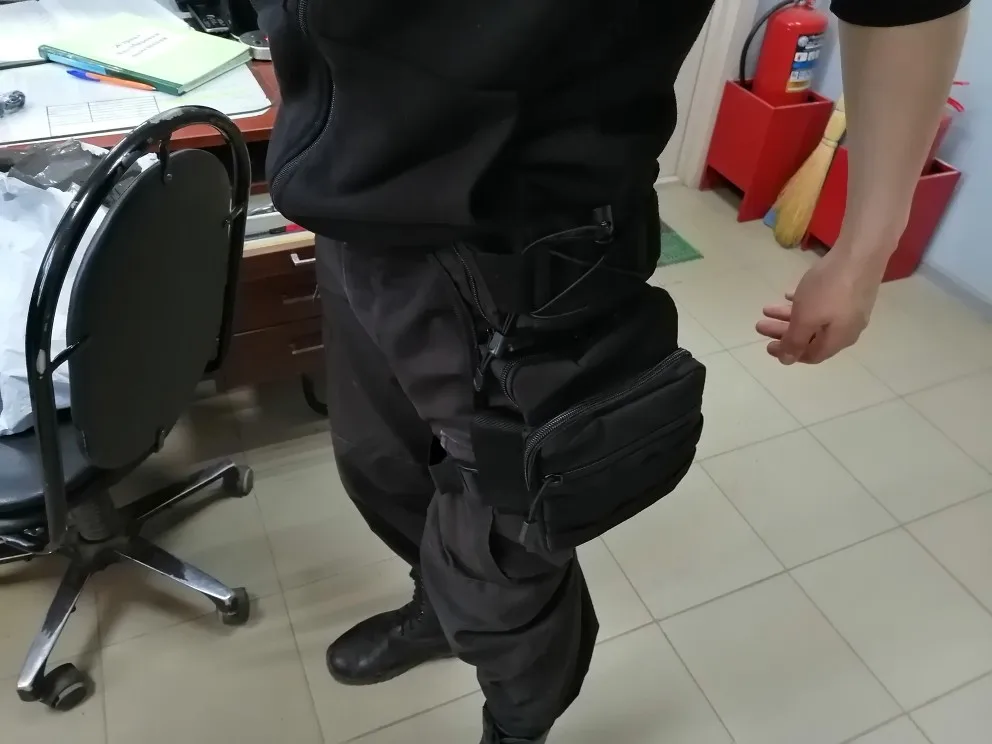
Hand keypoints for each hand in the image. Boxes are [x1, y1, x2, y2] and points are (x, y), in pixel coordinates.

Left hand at [756, 248, 885, 364]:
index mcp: (838, 340)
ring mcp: (851, 309)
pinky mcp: (851, 291)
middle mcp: (847, 329)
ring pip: (815, 319)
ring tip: (767, 308)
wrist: (860, 253)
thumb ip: (794, 341)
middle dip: (783, 332)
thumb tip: (786, 361)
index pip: (810, 355)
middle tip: (760, 325)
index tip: (767, 345)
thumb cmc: (829, 290)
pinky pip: (823, 303)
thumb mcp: (806, 319)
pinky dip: (805, 302)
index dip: (787, 353)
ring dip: (789, 316)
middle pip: (810, 337)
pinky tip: (789, 295)